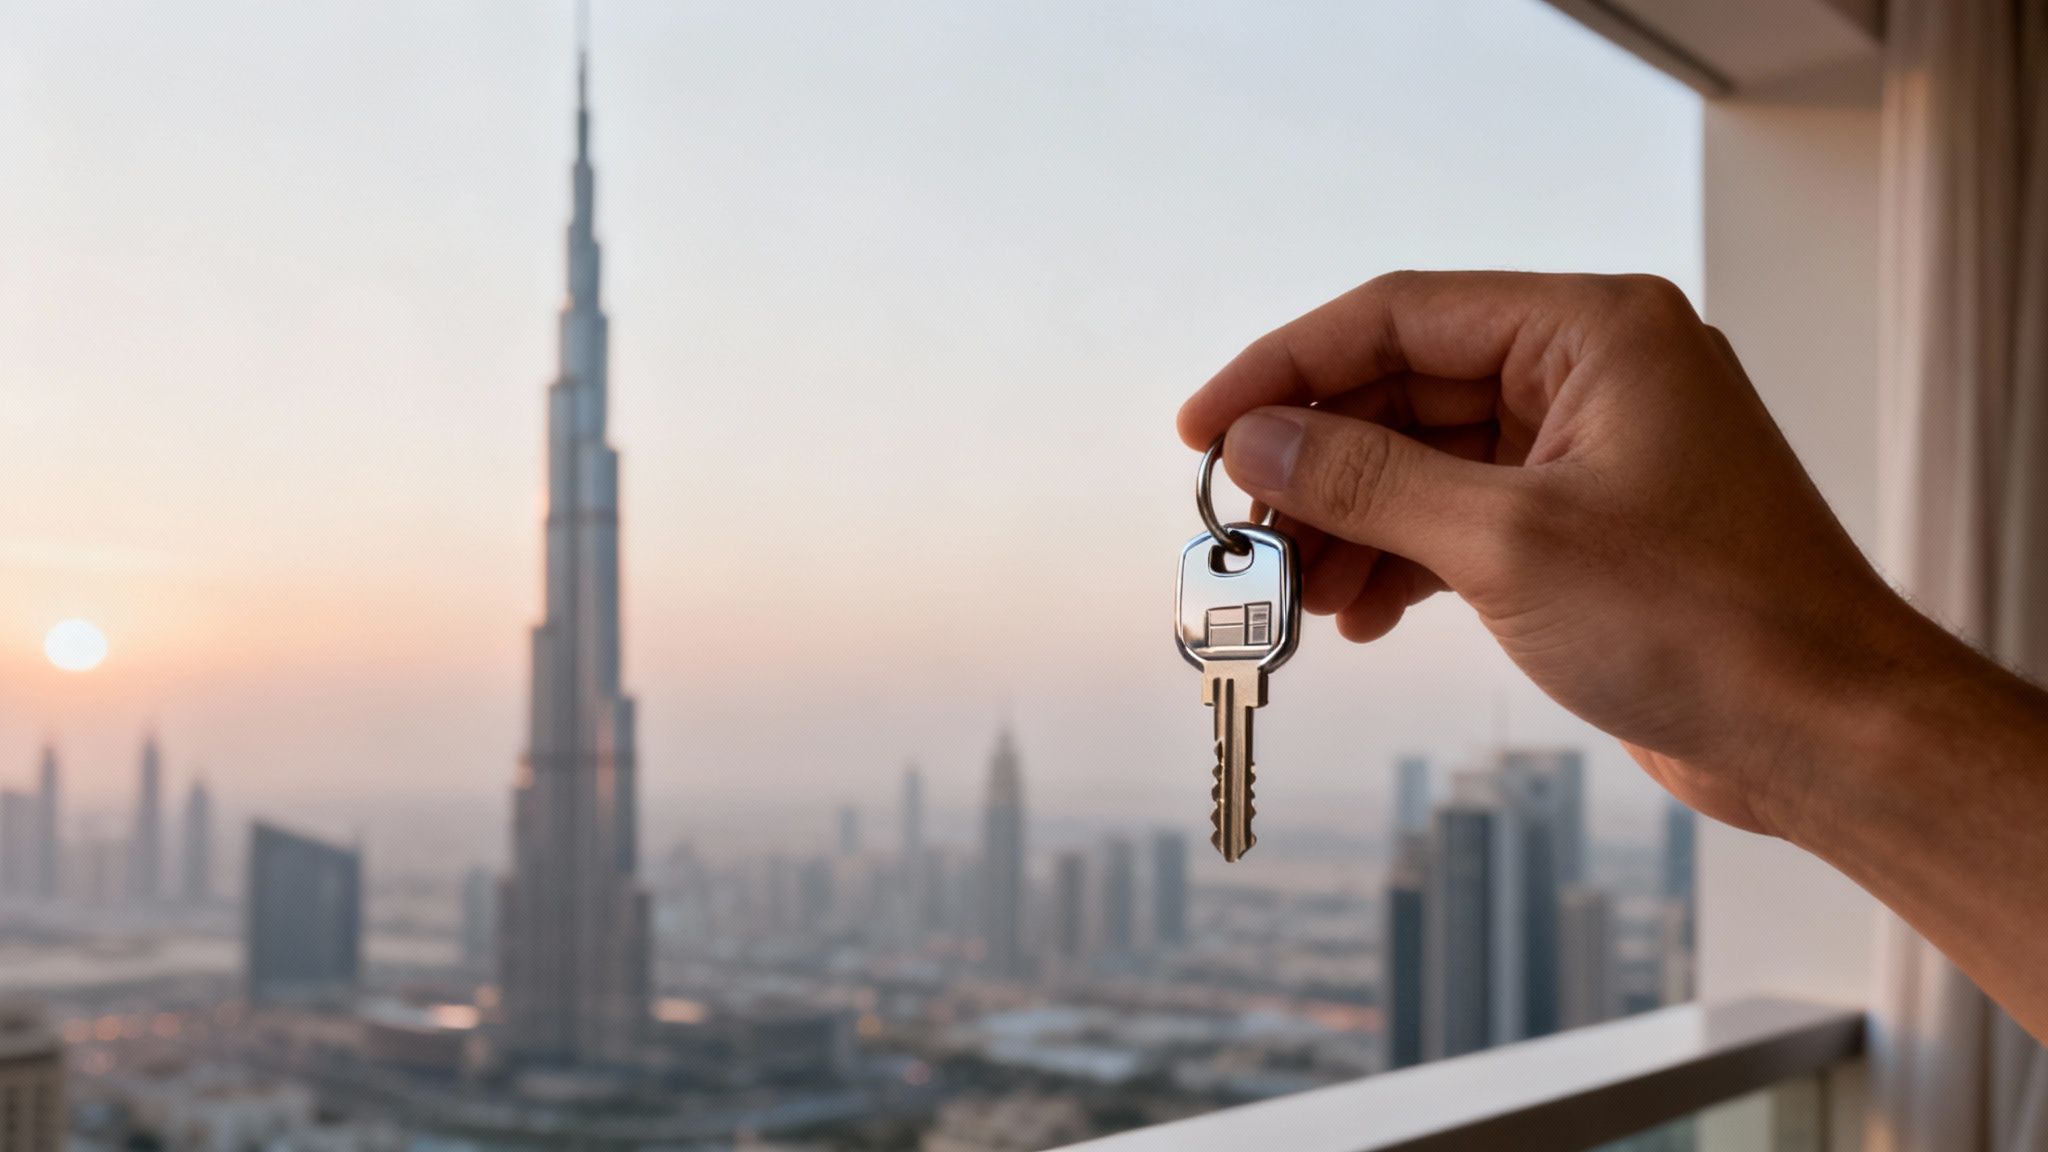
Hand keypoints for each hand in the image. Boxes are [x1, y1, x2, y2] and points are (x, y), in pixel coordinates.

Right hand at [1178, 271, 1924, 838]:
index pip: (1397, 315)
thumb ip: (1365, 480)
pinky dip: (1402, 562)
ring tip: (1294, 596)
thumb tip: (1254, 442)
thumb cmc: (1706, 622)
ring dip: (1349, 525)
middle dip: (1315, 466)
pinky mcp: (1585, 525)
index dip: (1284, 368)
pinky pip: (1461, 519)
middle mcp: (1590, 373)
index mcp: (1592, 332)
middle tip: (1241, 534)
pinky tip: (1357, 616)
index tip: (1203, 429)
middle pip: (1403, 390)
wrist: (1824, 733)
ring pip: (1424, 463)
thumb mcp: (1506, 542)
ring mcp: (1588, 452)